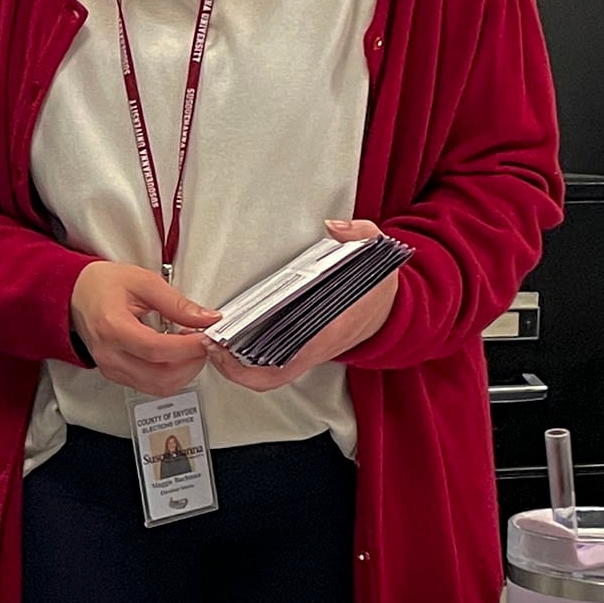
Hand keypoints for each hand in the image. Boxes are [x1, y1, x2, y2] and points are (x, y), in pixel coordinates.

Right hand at [70, 260, 217, 397]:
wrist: (75, 295)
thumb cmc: (102, 286)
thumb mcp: (143, 282)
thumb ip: (176, 303)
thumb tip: (205, 318)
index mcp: (113, 327)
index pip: (157, 350)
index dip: (188, 348)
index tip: (207, 337)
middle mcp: (110, 354)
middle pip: (160, 376)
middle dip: (191, 362)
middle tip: (203, 342)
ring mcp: (112, 368)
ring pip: (158, 387)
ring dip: (184, 372)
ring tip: (190, 348)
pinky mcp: (116, 375)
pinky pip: (151, 386)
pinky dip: (171, 375)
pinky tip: (176, 357)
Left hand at [207, 217, 400, 390]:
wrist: (393, 312)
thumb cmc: (379, 288)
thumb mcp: (376, 252)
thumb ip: (358, 234)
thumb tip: (333, 228)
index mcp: (332, 328)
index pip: (290, 359)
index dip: (253, 365)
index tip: (227, 348)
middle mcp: (318, 348)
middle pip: (271, 375)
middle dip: (235, 368)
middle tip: (210, 346)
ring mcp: (310, 353)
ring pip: (269, 374)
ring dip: (239, 366)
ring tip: (214, 343)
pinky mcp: (304, 351)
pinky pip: (274, 365)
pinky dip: (250, 360)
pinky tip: (232, 341)